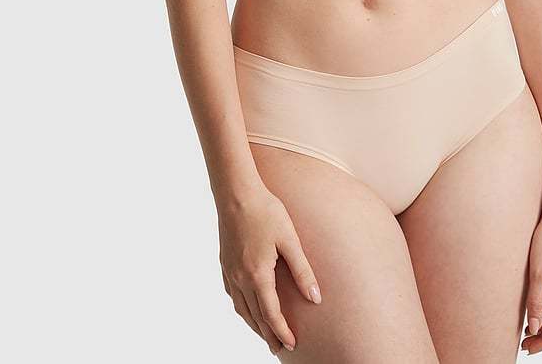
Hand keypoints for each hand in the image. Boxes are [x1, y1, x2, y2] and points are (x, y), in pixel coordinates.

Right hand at [217, 184, 322, 354]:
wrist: (236, 193)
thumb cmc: (266, 211)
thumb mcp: (290, 240)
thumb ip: (302, 270)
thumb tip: (316, 297)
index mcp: (257, 275)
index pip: (270, 314)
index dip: (282, 331)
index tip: (291, 345)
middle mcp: (239, 278)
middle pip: (254, 316)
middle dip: (267, 334)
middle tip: (279, 348)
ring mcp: (229, 271)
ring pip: (240, 308)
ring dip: (253, 324)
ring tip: (265, 333)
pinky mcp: (225, 263)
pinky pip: (232, 295)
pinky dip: (242, 307)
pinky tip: (248, 306)